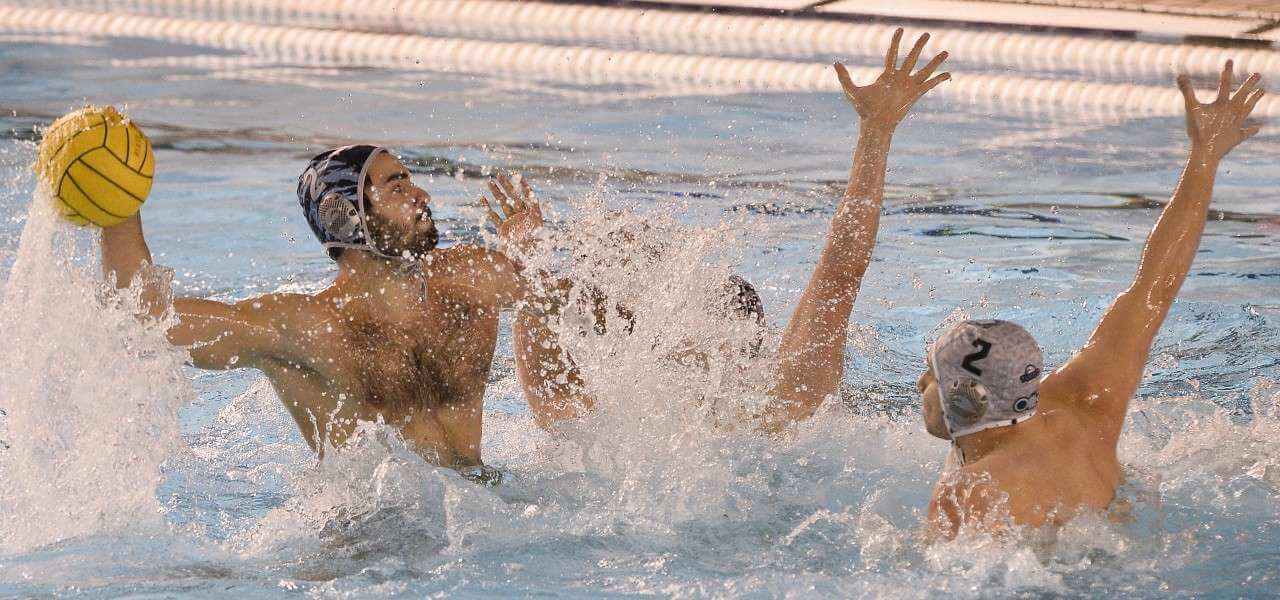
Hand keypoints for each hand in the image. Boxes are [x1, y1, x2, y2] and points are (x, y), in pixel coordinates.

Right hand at [481, 172, 543, 253]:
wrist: (523, 266)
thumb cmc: (533, 256)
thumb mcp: (538, 243)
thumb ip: (538, 229)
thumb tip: (537, 224)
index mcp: (533, 219)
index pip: (529, 199)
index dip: (525, 189)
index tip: (519, 177)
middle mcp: (522, 219)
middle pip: (514, 198)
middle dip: (506, 186)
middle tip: (499, 174)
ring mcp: (512, 224)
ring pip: (503, 205)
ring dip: (496, 193)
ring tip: (489, 181)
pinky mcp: (503, 231)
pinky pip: (494, 218)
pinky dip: (488, 209)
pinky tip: (482, 199)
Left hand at [834, 29, 949, 130]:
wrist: (875, 124)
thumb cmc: (863, 109)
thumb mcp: (852, 91)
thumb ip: (844, 77)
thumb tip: (835, 63)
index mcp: (886, 75)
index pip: (893, 54)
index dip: (896, 41)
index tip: (901, 30)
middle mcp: (899, 78)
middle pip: (912, 57)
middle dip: (919, 45)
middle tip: (927, 34)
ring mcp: (909, 86)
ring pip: (925, 69)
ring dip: (935, 61)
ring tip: (946, 51)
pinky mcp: (915, 95)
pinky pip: (930, 84)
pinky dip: (940, 79)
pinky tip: (949, 74)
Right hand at [1178, 61, 1263, 159]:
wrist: (1206, 151)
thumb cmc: (1198, 130)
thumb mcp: (1190, 109)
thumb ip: (1186, 91)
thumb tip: (1180, 75)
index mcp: (1222, 104)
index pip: (1225, 84)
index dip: (1227, 72)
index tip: (1230, 61)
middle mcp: (1233, 112)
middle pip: (1243, 95)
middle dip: (1250, 84)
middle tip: (1258, 75)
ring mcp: (1237, 124)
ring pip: (1248, 109)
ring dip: (1255, 100)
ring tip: (1262, 92)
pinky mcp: (1237, 136)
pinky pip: (1246, 132)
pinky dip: (1251, 130)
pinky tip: (1256, 128)